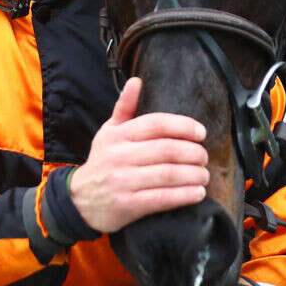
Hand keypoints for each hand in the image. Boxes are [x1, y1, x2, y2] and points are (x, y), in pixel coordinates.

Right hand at [69, 77, 209, 233]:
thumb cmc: (103, 161)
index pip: (156, 124)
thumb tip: (136, 81)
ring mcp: (123, 181)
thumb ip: (125, 107)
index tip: (201, 133)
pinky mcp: (128, 205)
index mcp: (118, 135)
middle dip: (193, 153)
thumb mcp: (109, 132)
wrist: (80, 199)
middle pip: (166, 149)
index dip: (182, 126)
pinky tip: (198, 193)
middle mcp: (120, 156)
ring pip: (168, 174)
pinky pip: (162, 198)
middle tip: (205, 157)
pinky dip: (184, 195)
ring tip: (204, 175)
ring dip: (193, 174)